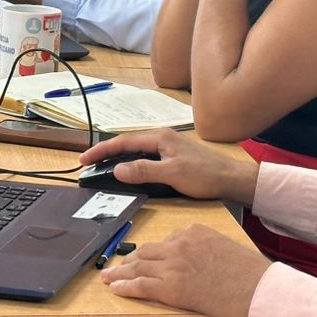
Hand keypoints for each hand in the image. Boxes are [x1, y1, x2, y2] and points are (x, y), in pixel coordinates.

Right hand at [79, 128, 259, 204]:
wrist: (231, 179)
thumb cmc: (205, 174)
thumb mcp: (172, 174)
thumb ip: (144, 171)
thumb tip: (118, 170)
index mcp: (159, 137)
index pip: (123, 141)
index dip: (102, 150)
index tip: (85, 160)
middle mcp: (161, 137)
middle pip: (126, 142)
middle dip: (105, 152)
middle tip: (87, 164)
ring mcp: (167, 146)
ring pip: (135, 149)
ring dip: (117, 157)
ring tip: (101, 167)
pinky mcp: (172, 155)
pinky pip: (144, 156)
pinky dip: (130, 161)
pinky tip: (127, 170)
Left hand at [101, 222, 270, 316]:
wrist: (257, 289)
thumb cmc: (249, 272)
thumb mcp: (224, 248)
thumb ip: (204, 249)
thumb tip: (196, 261)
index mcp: (193, 231)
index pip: (165, 240)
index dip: (152, 252)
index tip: (144, 257)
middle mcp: (180, 244)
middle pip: (147, 251)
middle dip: (130, 259)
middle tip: (117, 265)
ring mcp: (173, 265)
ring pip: (139, 266)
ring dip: (121, 272)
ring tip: (109, 276)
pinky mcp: (172, 287)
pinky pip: (141, 285)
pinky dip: (125, 286)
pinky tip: (116, 288)